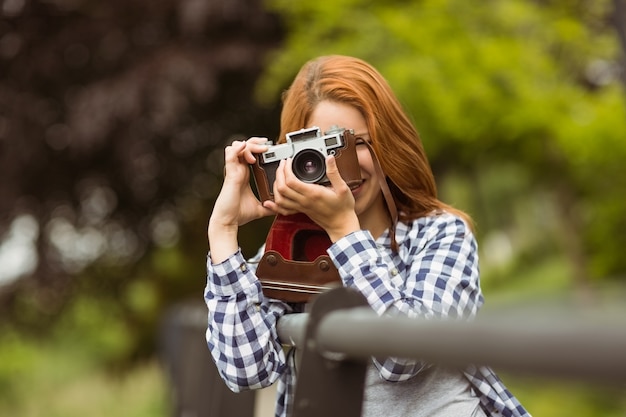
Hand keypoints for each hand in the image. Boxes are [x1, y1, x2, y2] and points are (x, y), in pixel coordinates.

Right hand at [208, 137, 273, 262]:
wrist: (229, 221)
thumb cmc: (239, 214)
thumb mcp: (260, 208)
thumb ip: (270, 205)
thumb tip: (281, 207)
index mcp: (244, 175)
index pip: (249, 154)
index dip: (257, 148)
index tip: (269, 149)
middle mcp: (238, 170)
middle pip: (244, 146)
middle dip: (255, 142)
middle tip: (267, 146)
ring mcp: (233, 170)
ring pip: (237, 146)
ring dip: (250, 145)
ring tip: (260, 151)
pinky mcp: (230, 174)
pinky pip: (231, 154)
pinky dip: (239, 149)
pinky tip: (250, 154)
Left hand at [264, 155, 360, 241]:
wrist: (342, 225)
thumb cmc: (343, 208)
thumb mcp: (343, 188)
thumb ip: (334, 173)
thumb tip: (329, 158)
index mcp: (312, 193)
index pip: (291, 180)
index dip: (286, 169)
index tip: (289, 161)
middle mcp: (304, 201)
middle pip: (281, 188)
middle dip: (279, 173)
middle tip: (283, 165)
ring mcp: (301, 207)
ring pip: (279, 199)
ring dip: (275, 186)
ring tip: (279, 176)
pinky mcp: (301, 211)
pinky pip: (283, 210)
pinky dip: (274, 206)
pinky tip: (269, 202)